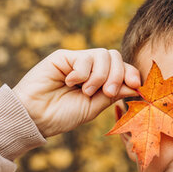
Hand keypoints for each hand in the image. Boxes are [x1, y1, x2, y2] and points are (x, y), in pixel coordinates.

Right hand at [12, 48, 140, 137]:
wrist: (35, 116)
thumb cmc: (62, 115)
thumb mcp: (93, 107)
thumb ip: (113, 94)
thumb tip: (136, 85)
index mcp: (99, 81)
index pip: (121, 69)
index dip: (131, 73)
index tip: (136, 85)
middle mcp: (89, 69)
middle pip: (115, 57)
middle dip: (117, 75)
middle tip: (107, 92)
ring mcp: (77, 61)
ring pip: (103, 55)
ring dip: (99, 76)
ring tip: (86, 91)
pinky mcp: (64, 57)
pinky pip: (85, 57)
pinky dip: (83, 72)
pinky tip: (70, 82)